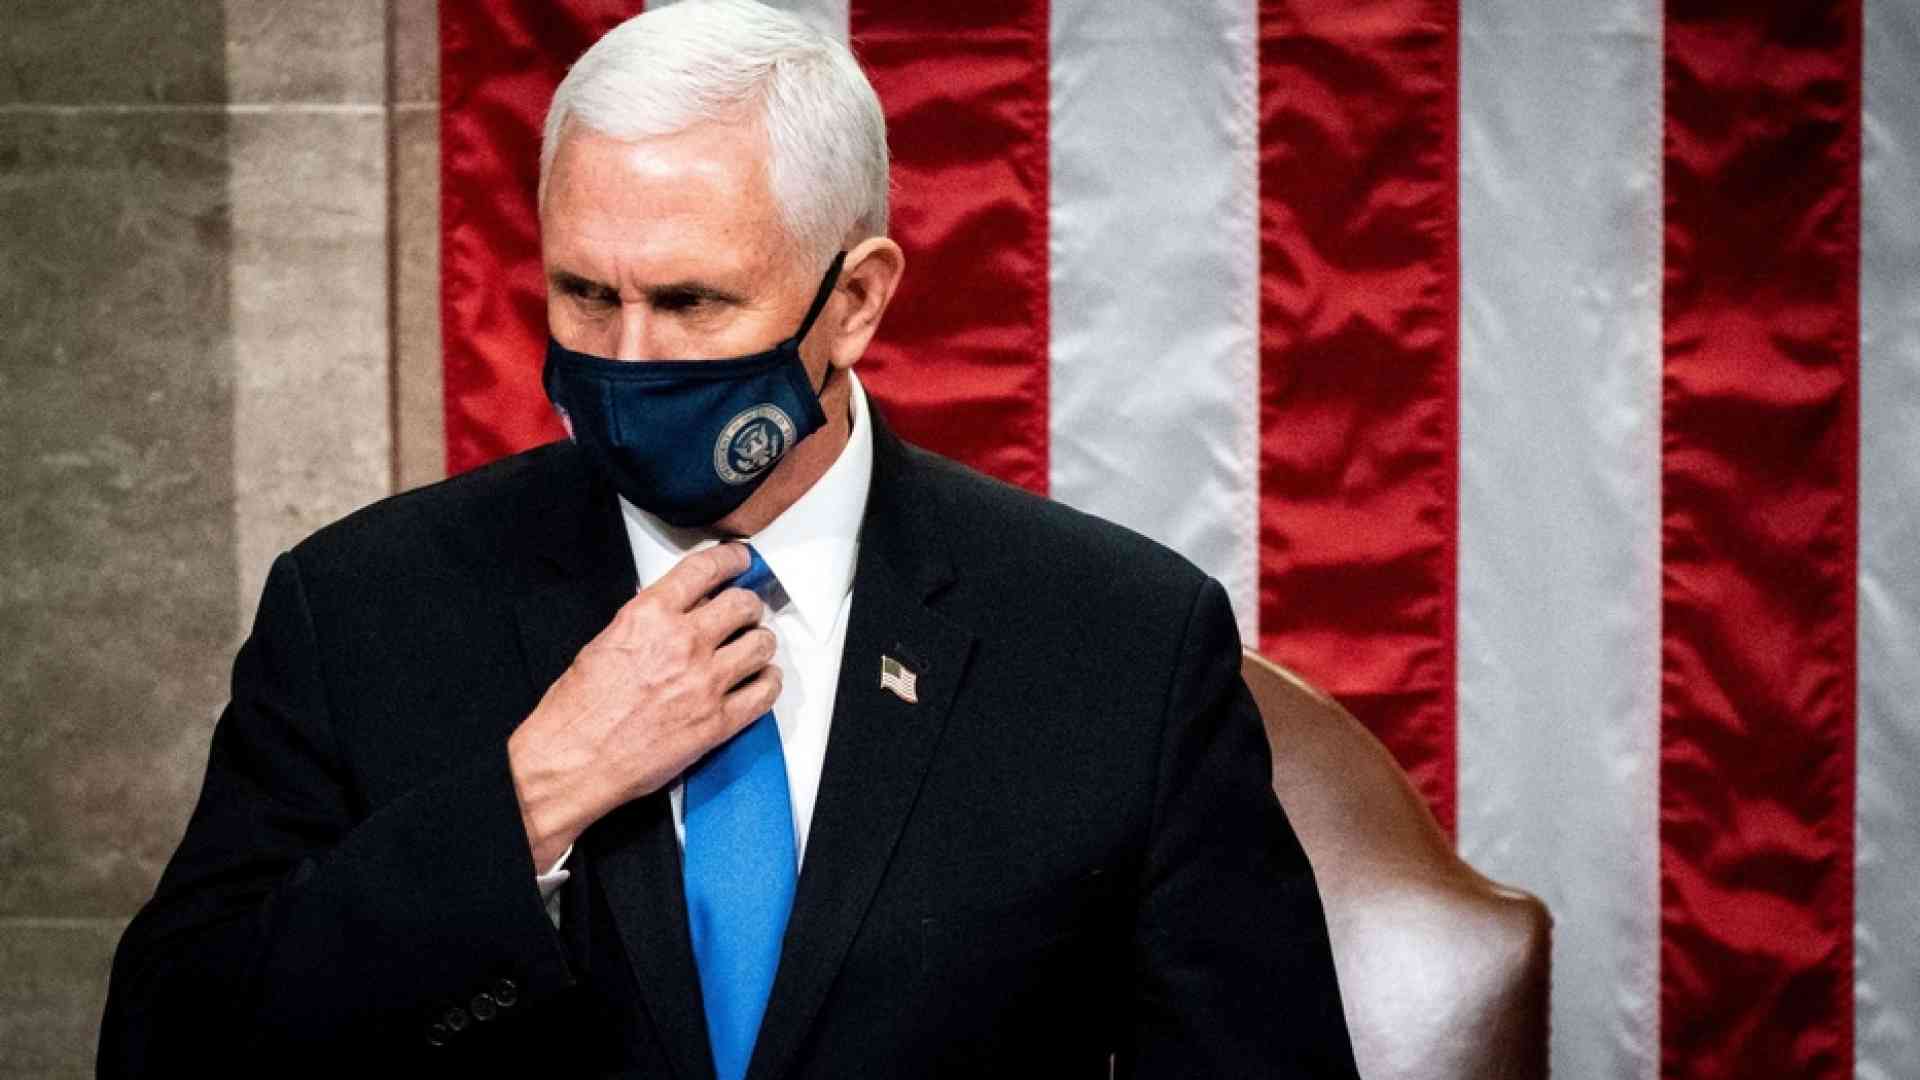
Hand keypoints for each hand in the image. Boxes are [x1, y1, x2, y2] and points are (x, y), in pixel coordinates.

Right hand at [507, 542, 780, 868]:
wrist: (572, 762)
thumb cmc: (577, 711)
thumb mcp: (605, 642)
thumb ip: (647, 622)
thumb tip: (675, 611)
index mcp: (649, 616)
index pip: (706, 569)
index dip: (731, 559)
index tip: (740, 561)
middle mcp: (683, 643)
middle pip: (743, 604)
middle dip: (747, 605)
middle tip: (745, 612)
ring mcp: (705, 682)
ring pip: (761, 644)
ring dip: (760, 642)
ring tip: (752, 647)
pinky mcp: (718, 722)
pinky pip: (765, 692)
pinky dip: (768, 682)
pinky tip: (760, 680)